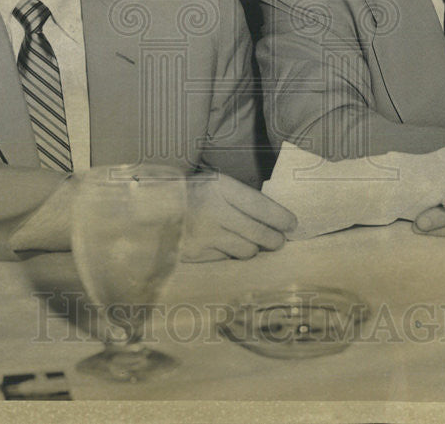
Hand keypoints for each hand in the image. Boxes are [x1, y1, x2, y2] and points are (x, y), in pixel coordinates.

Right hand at [180, 173, 297, 260]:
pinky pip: (227, 259)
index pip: (261, 206)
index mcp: (220, 186)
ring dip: (253, 248)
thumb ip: (240, 198)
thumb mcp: (215, 184)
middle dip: (275, 239)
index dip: (281, 218)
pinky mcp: (197, 254)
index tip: (292, 224)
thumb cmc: (191, 194)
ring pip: (247, 250)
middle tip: (279, 240)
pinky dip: (231, 254)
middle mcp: (214, 210)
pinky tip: (226, 246)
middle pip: (259, 233)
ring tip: (252, 243)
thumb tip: (275, 218)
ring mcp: (205, 235)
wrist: (152, 209)